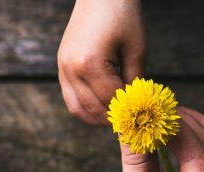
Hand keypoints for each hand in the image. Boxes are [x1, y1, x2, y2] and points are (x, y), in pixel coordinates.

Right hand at [58, 0, 146, 124]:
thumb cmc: (122, 15)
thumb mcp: (136, 49)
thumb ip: (135, 81)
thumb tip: (137, 107)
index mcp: (90, 64)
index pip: (112, 100)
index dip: (128, 112)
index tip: (142, 120)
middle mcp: (71, 69)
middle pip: (93, 109)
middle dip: (113, 120)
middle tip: (131, 124)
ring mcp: (62, 68)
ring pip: (78, 109)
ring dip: (97, 119)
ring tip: (117, 120)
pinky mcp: (61, 66)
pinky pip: (71, 98)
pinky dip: (86, 108)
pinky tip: (103, 108)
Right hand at [94, 107, 203, 171]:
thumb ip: (138, 158)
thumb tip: (133, 117)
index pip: (201, 152)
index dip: (175, 123)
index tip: (151, 101)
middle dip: (183, 122)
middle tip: (153, 101)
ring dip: (182, 131)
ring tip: (154, 112)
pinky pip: (192, 165)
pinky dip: (176, 147)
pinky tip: (156, 133)